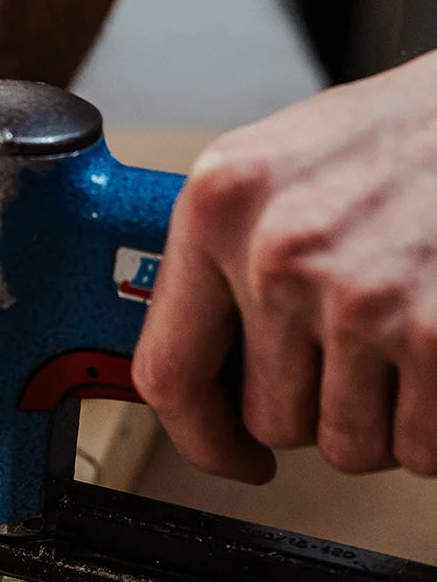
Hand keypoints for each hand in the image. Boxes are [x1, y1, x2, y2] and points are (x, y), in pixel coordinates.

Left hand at [133, 50, 436, 481]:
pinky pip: (420, 447)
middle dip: (320, 408)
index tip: (227, 450)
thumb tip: (192, 374)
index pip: (169, 372)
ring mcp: (362, 297)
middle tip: (363, 350)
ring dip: (384, 419)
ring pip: (347, 445)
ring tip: (412, 338)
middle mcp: (280, 253)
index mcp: (221, 208)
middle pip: (271, 421)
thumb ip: (225, 265)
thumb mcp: (286, 171)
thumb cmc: (415, 132)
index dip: (201, 435)